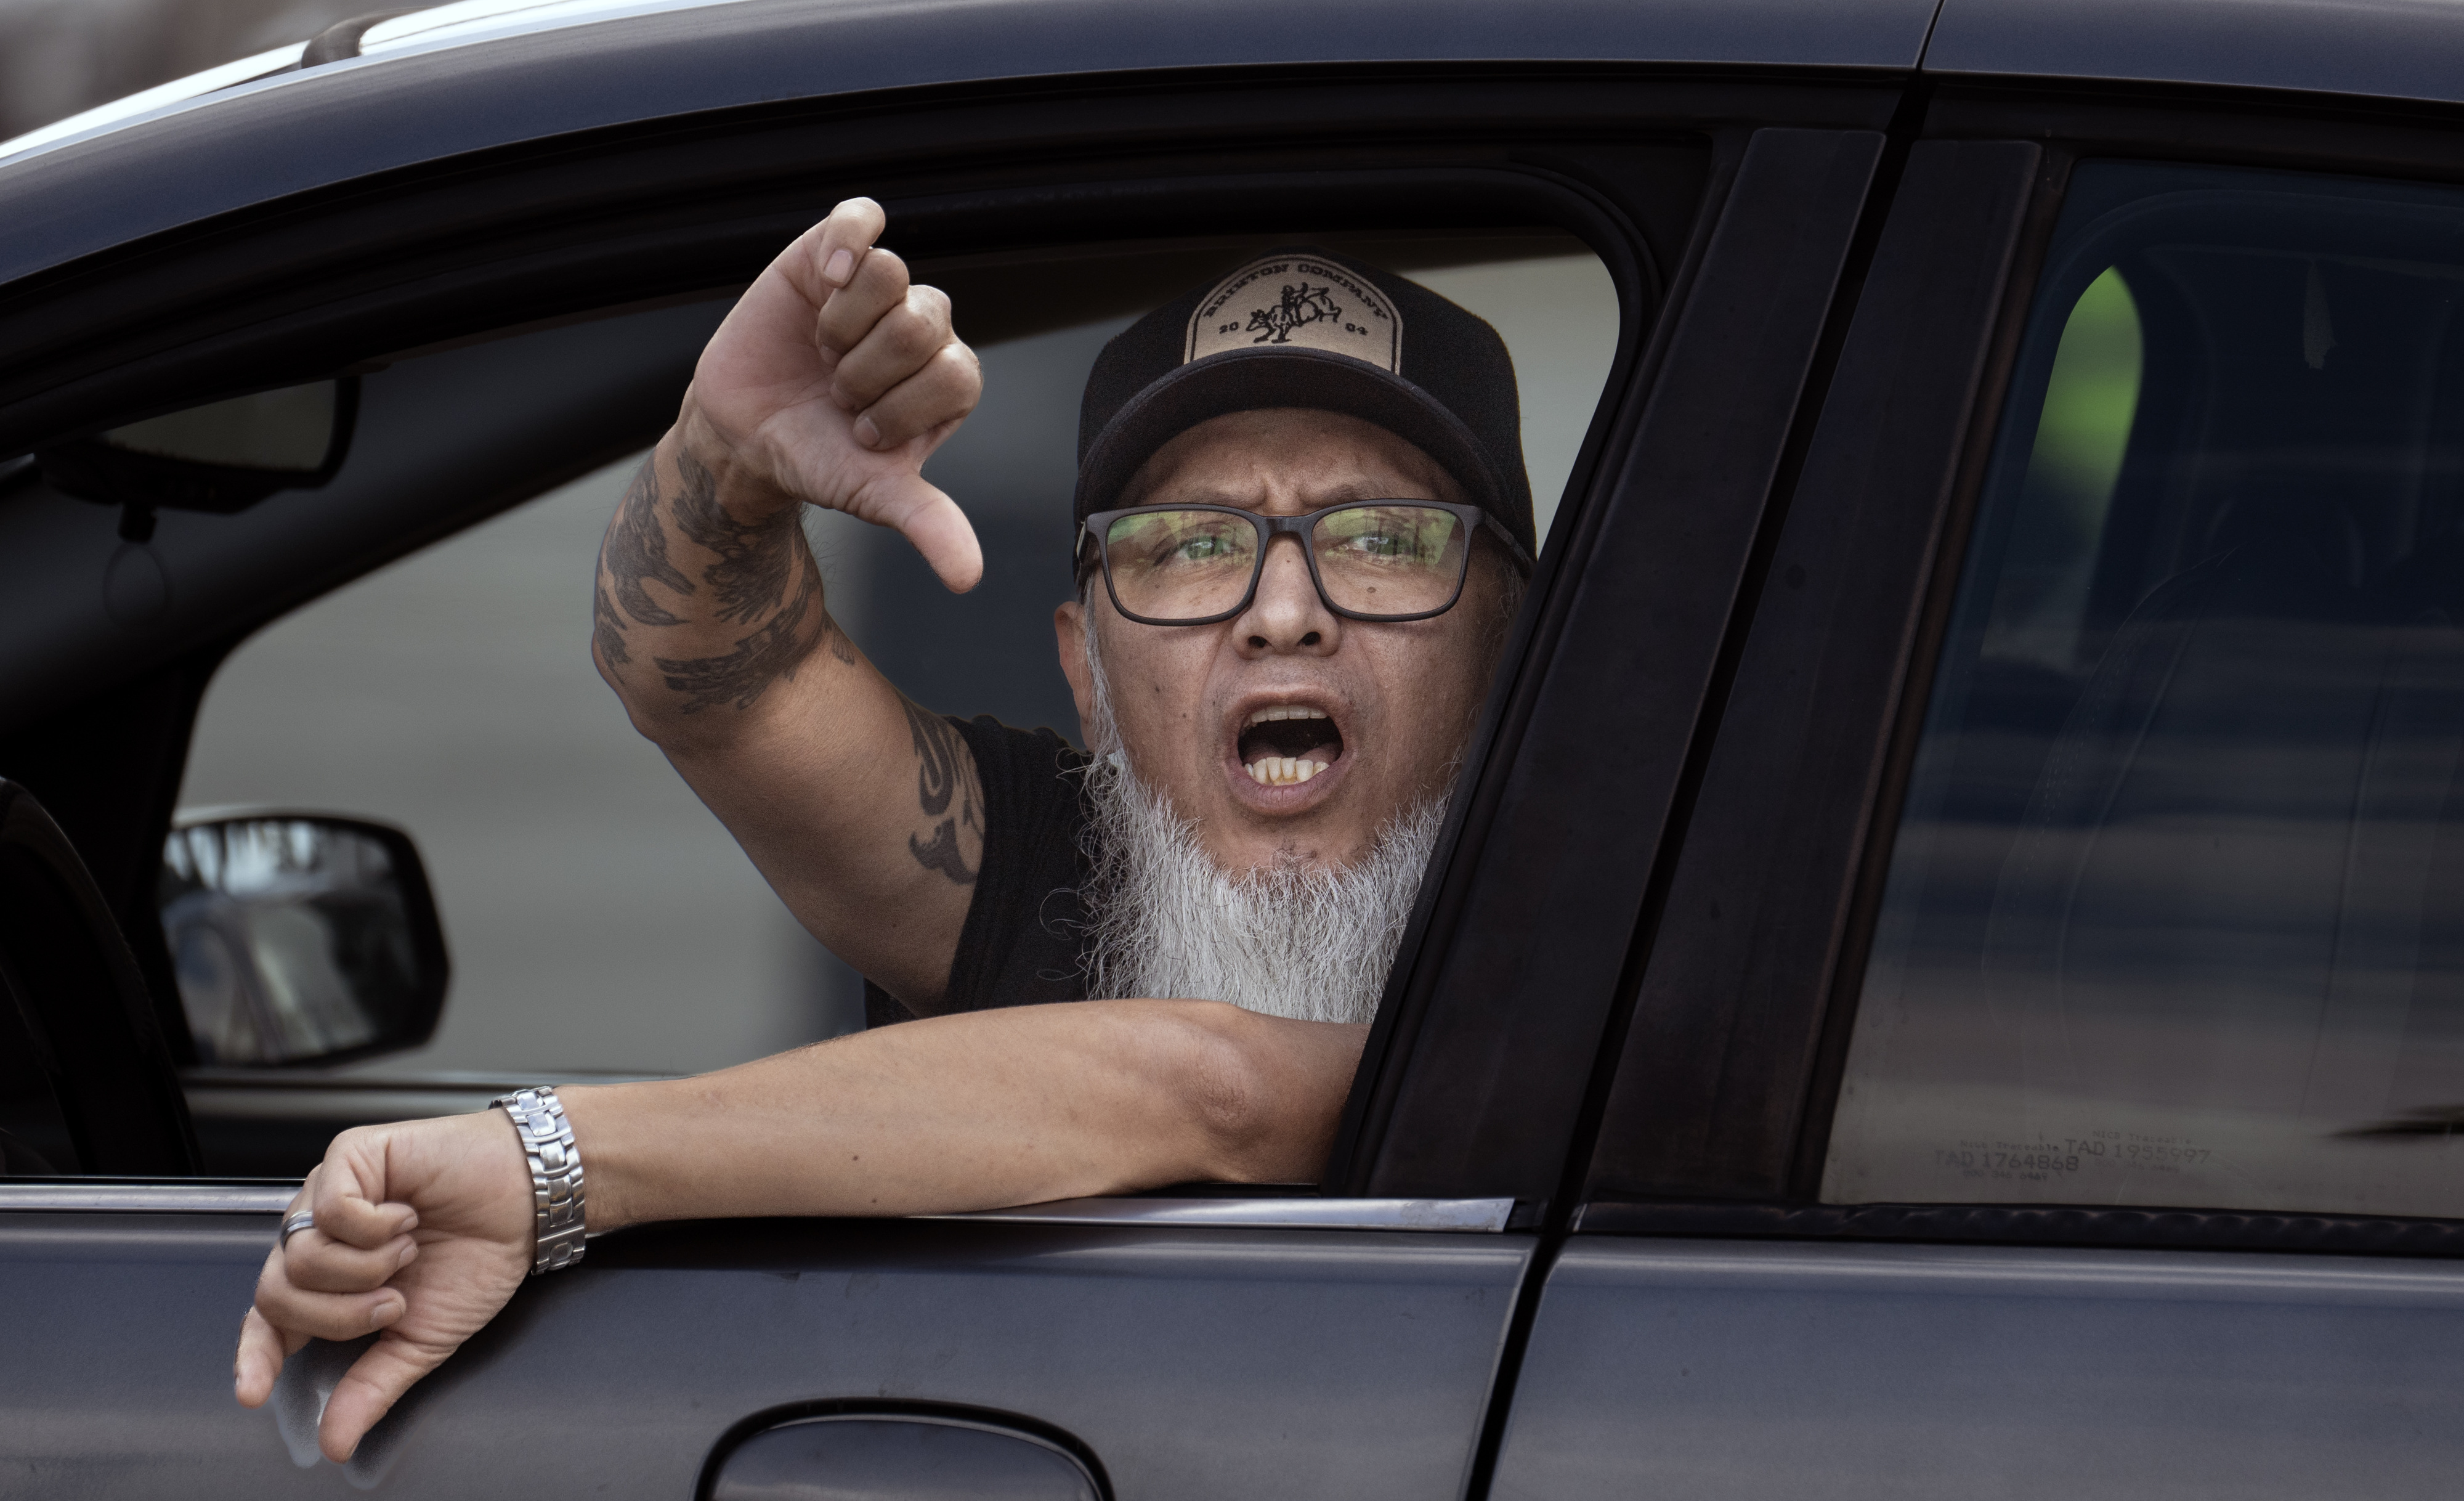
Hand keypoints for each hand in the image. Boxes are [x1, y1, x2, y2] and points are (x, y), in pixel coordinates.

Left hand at [233, 1111, 532, 1461]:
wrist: (526, 1199)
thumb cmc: (478, 1255)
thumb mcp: (422, 1338)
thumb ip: (373, 1386)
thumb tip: (338, 1442)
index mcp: (329, 1280)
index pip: (267, 1321)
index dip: (255, 1356)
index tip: (254, 1392)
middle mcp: (319, 1234)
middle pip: (276, 1294)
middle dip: (338, 1316)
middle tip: (392, 1304)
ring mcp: (327, 1194)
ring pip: (301, 1257)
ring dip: (366, 1269)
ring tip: (408, 1251)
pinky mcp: (348, 1157)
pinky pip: (330, 1210)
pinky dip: (375, 1226)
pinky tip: (406, 1216)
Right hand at [684, 196, 985, 591]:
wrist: (743, 434)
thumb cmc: (817, 458)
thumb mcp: (872, 494)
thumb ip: (926, 523)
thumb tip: (968, 578)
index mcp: (950, 380)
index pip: (956, 373)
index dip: (900, 407)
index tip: (863, 431)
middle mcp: (926, 329)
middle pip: (922, 323)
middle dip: (865, 371)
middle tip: (837, 392)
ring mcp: (880, 289)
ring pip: (890, 275)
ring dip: (842, 326)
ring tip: (821, 352)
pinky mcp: (833, 254)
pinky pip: (862, 217)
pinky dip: (849, 238)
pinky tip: (828, 273)